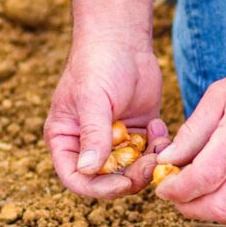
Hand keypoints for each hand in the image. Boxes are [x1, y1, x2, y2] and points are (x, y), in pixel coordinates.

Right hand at [44, 39, 168, 197]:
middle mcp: (88, 144)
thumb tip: (88, 171)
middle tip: (150, 165)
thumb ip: (92, 135)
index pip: (76, 178)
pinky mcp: (138, 131)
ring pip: (132, 169)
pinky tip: (159, 125)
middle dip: (130, 177)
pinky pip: (150, 153)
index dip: (98, 188)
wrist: (122, 38)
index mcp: (66, 140)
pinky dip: (159, 147)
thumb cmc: (97, 64)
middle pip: (108, 179)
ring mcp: (115, 139)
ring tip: (157, 140)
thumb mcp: (92, 99)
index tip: (122, 183)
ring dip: (148, 163)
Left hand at [155, 46, 225, 225]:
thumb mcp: (218, 95)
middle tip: (176, 194)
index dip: (175, 190)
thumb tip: (167, 160)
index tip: (162, 186)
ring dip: (210, 214)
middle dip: (188, 207)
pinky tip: (222, 194)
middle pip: (219, 207)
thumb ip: (192, 131)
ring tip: (197, 195)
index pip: (202, 179)